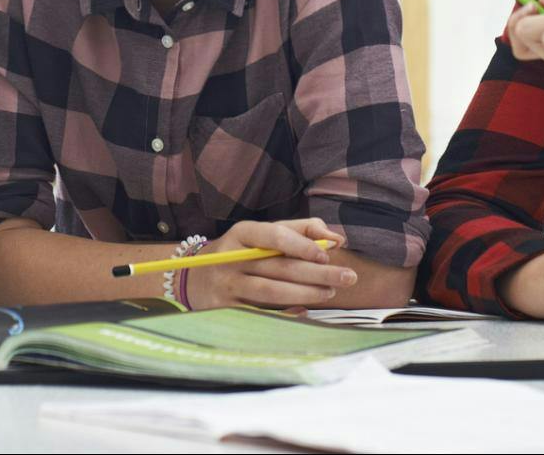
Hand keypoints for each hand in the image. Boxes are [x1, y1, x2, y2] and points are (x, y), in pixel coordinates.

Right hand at [182, 218, 352, 309]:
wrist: (196, 277)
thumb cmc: (242, 252)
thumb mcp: (263, 234)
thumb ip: (301, 230)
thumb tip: (337, 239)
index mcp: (242, 233)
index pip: (274, 236)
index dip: (302, 245)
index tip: (328, 254)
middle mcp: (232, 258)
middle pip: (279, 266)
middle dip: (317, 273)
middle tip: (347, 276)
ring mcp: (227, 285)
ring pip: (271, 292)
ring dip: (305, 293)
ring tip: (330, 292)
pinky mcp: (226, 309)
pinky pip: (261, 313)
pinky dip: (285, 314)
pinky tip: (305, 311)